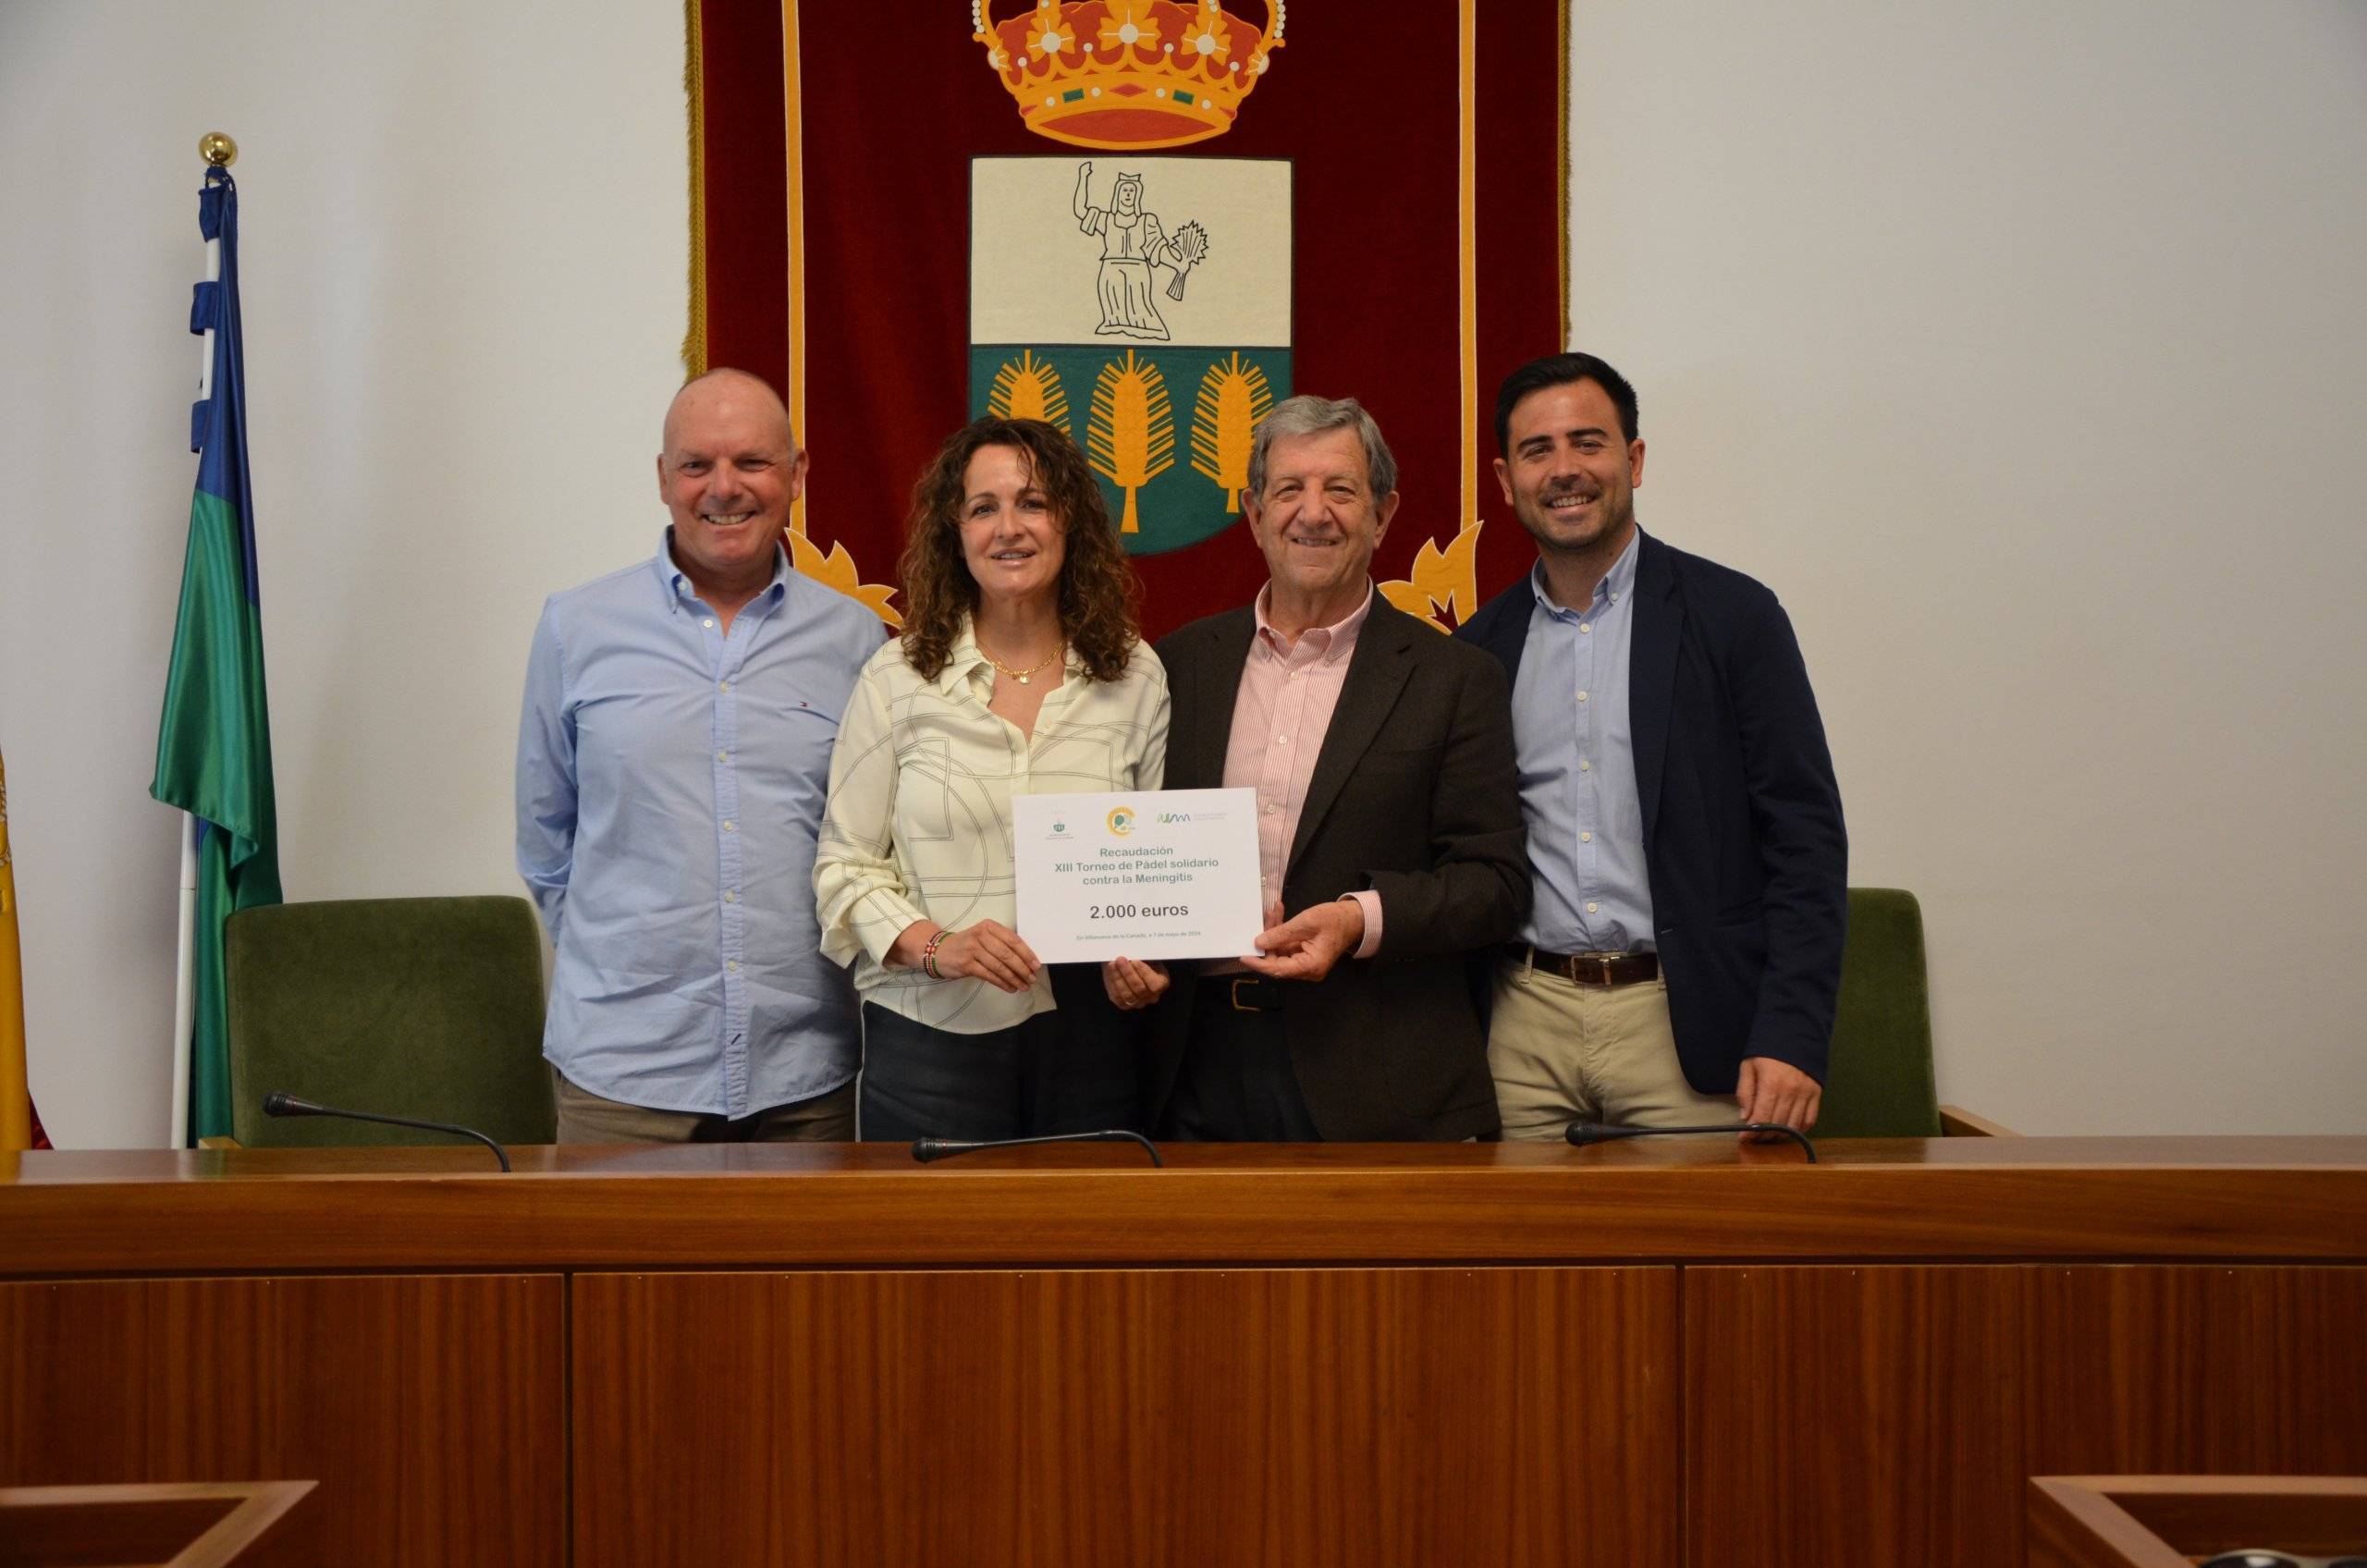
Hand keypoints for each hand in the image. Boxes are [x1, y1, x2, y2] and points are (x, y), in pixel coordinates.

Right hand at [933, 920, 1040, 993]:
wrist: (939, 951)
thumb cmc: (967, 945)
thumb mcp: (983, 936)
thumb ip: (1001, 943)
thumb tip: (1026, 960)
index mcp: (988, 926)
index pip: (1012, 939)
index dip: (1026, 953)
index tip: (1036, 965)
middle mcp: (980, 935)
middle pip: (1007, 954)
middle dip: (1022, 968)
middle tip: (1032, 978)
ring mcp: (972, 950)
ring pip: (999, 966)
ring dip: (1014, 978)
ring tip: (1024, 986)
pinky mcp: (966, 965)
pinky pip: (989, 976)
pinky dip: (1002, 983)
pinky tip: (1010, 988)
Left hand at [1102, 956, 1168, 1009]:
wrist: (1127, 962)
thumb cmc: (1139, 956)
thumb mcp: (1145, 953)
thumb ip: (1144, 953)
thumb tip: (1137, 952)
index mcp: (1162, 983)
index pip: (1156, 985)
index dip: (1145, 973)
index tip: (1134, 961)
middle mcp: (1152, 996)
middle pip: (1140, 989)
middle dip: (1128, 973)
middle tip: (1120, 959)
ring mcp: (1138, 1003)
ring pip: (1128, 995)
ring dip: (1118, 978)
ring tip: (1112, 964)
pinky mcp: (1124, 1004)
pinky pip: (1117, 998)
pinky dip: (1113, 984)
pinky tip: (1110, 971)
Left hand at [1240, 899, 1364, 983]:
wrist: (1353, 918)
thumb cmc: (1335, 920)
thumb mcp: (1306, 922)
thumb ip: (1281, 933)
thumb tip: (1259, 942)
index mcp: (1311, 966)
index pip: (1278, 970)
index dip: (1259, 964)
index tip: (1243, 955)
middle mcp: (1307, 970)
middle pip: (1277, 960)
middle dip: (1268, 939)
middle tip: (1268, 916)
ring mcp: (1305, 963)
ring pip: (1280, 952)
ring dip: (1274, 932)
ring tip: (1275, 911)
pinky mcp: (1304, 955)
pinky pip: (1286, 947)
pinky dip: (1281, 932)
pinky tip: (1279, 915)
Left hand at [1735, 1057, 1820, 1139]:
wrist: (1795, 1033)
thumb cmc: (1767, 1050)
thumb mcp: (1749, 1066)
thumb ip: (1745, 1092)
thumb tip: (1745, 1117)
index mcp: (1771, 1084)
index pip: (1762, 1117)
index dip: (1751, 1132)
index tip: (1743, 1138)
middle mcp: (1791, 1092)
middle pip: (1777, 1125)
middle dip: (1763, 1136)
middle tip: (1754, 1138)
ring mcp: (1806, 1093)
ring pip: (1794, 1126)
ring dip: (1780, 1135)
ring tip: (1769, 1135)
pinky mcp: (1817, 1093)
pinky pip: (1810, 1119)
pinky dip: (1800, 1129)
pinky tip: (1789, 1130)